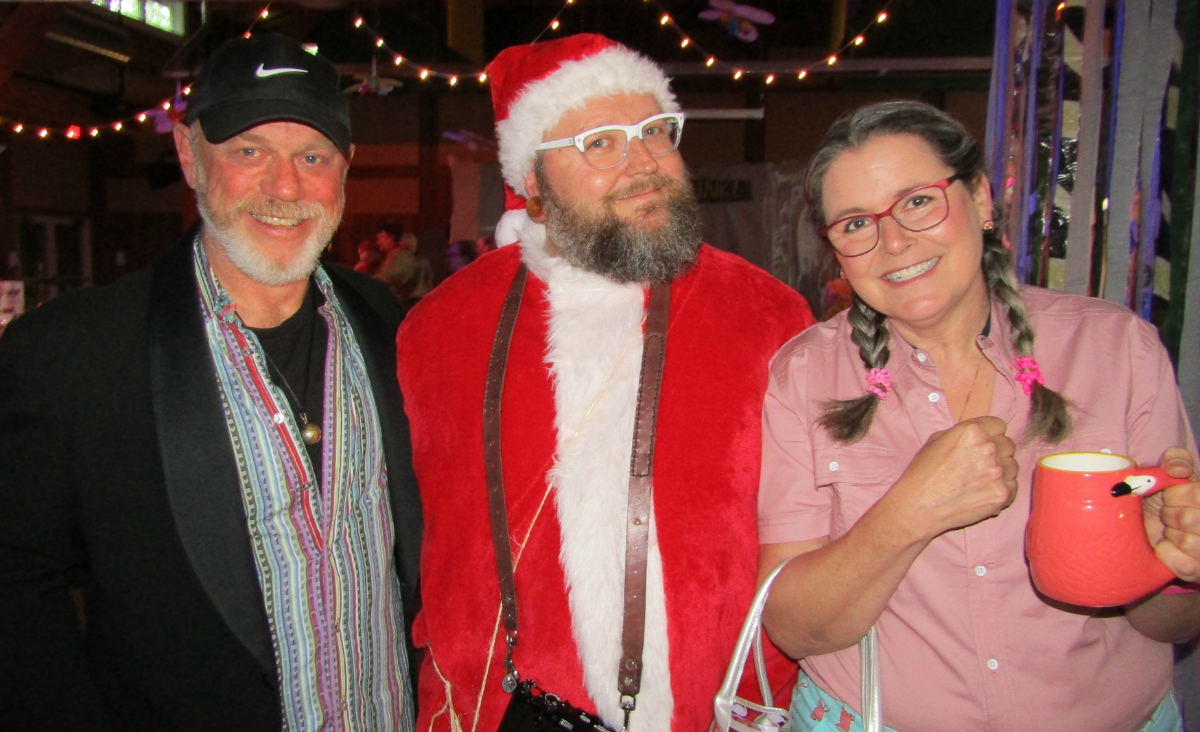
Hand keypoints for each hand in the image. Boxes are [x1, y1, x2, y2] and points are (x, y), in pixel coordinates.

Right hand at [885, 416, 1018, 540]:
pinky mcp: (1003, 494)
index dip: (990, 434)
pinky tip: (984, 492)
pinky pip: (1013, 486)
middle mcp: (989, 448)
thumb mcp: (936, 441)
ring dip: (1000, 471)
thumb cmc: (922, 473)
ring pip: (1012, 465)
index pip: (999, 425)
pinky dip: (1001, 489)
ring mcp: (998, 472)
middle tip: (979, 464)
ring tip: (980, 480)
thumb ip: (963, 434)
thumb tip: (980, 436)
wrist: (918, 507)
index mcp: (972, 432)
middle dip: (997, 451)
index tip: (983, 443)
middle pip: (1008, 444)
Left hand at [1143, 448, 1199, 581]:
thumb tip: (1177, 469)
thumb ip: (1176, 460)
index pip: (1198, 495)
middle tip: (1166, 516)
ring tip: (1170, 531)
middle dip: (1170, 516)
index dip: (1176, 496)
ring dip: (1170, 536)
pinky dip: (1168, 555)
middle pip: (1191, 519)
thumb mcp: (1169, 474)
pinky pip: (1185, 566)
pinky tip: (1166, 548)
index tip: (1167, 497)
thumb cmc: (1163, 498)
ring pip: (1190, 543)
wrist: (1145, 531)